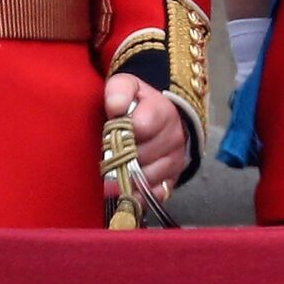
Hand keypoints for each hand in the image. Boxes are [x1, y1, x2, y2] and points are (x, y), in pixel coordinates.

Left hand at [102, 72, 187, 197]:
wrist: (159, 117)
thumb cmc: (136, 103)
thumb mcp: (126, 86)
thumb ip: (119, 90)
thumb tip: (115, 107)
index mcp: (163, 111)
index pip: (142, 126)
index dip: (121, 132)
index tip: (109, 134)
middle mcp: (174, 137)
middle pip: (142, 156)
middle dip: (120, 157)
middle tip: (107, 156)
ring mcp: (175, 160)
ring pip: (147, 178)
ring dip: (127, 178)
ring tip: (114, 172)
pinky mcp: (173, 180)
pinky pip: (156, 195)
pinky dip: (139, 196)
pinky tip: (127, 190)